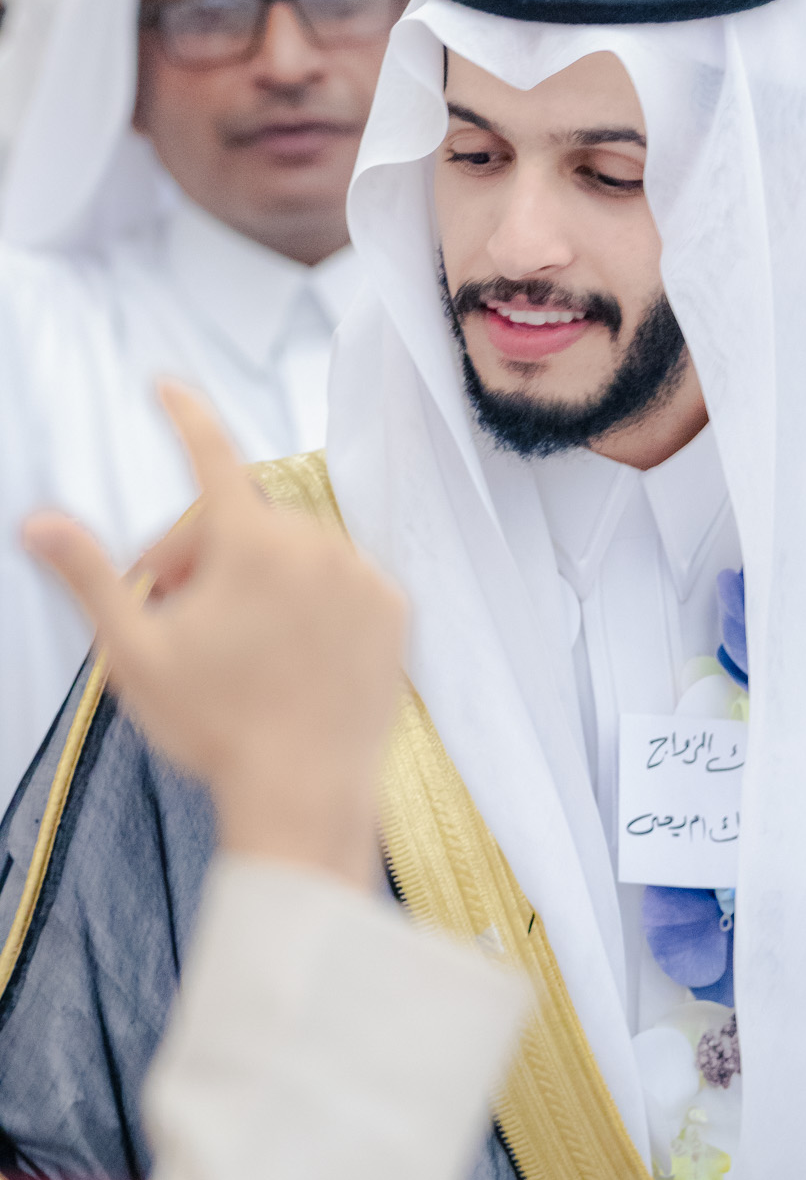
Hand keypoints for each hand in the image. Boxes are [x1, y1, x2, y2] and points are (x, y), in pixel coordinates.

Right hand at [23, 384, 406, 889]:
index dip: (185, 418)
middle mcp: (314, 543)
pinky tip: (294, 653)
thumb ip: (89, 575)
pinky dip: (315, 604)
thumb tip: (36, 521)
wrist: (306, 793)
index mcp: (249, 540)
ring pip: (295, 556)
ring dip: (259, 581)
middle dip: (202, 557)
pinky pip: (343, 586)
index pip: (211, 455)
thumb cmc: (214, 726)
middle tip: (175, 615)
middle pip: (243, 526)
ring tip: (237, 647)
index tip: (168, 386)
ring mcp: (362, 576)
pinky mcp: (396, 611)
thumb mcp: (135, 651)